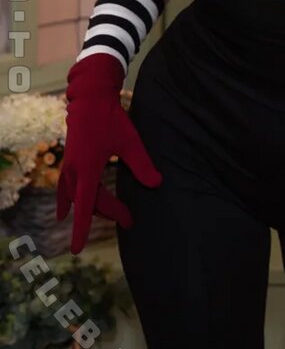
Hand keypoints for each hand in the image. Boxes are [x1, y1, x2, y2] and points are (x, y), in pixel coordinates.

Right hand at [56, 54, 161, 254]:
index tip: (78, 249)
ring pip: (80, 196)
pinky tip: (62, 214)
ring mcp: (69, 166)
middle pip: (90, 202)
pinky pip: (66, 188)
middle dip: (109, 212)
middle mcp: (75, 171)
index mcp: (88, 169)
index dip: (82, 229)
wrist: (91, 98)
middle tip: (130, 219)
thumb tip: (157, 184)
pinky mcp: (69, 162)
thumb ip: (142, 165)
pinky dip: (67, 201)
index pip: (86, 206)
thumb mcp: (131, 142)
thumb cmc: (111, 119)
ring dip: (95, 207)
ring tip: (114, 214)